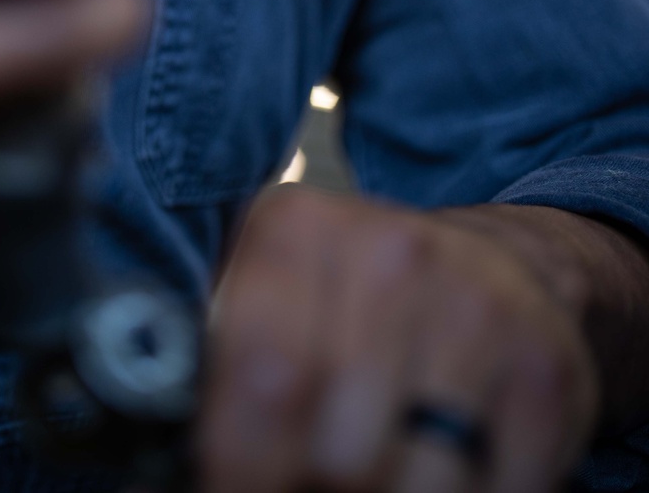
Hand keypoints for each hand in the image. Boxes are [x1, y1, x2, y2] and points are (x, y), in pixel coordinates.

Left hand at [200, 188, 597, 492]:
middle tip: (320, 469)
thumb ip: (220, 369)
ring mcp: (476, 307)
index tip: (236, 485)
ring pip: (413, 488)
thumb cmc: (360, 306)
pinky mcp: (544, 369)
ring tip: (385, 457)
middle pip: (334, 451)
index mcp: (296, 231)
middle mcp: (389, 254)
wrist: (500, 270)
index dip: (240, 468)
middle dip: (318, 485)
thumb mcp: (275, 299)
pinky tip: (455, 458)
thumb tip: (152, 458)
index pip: (258, 384)